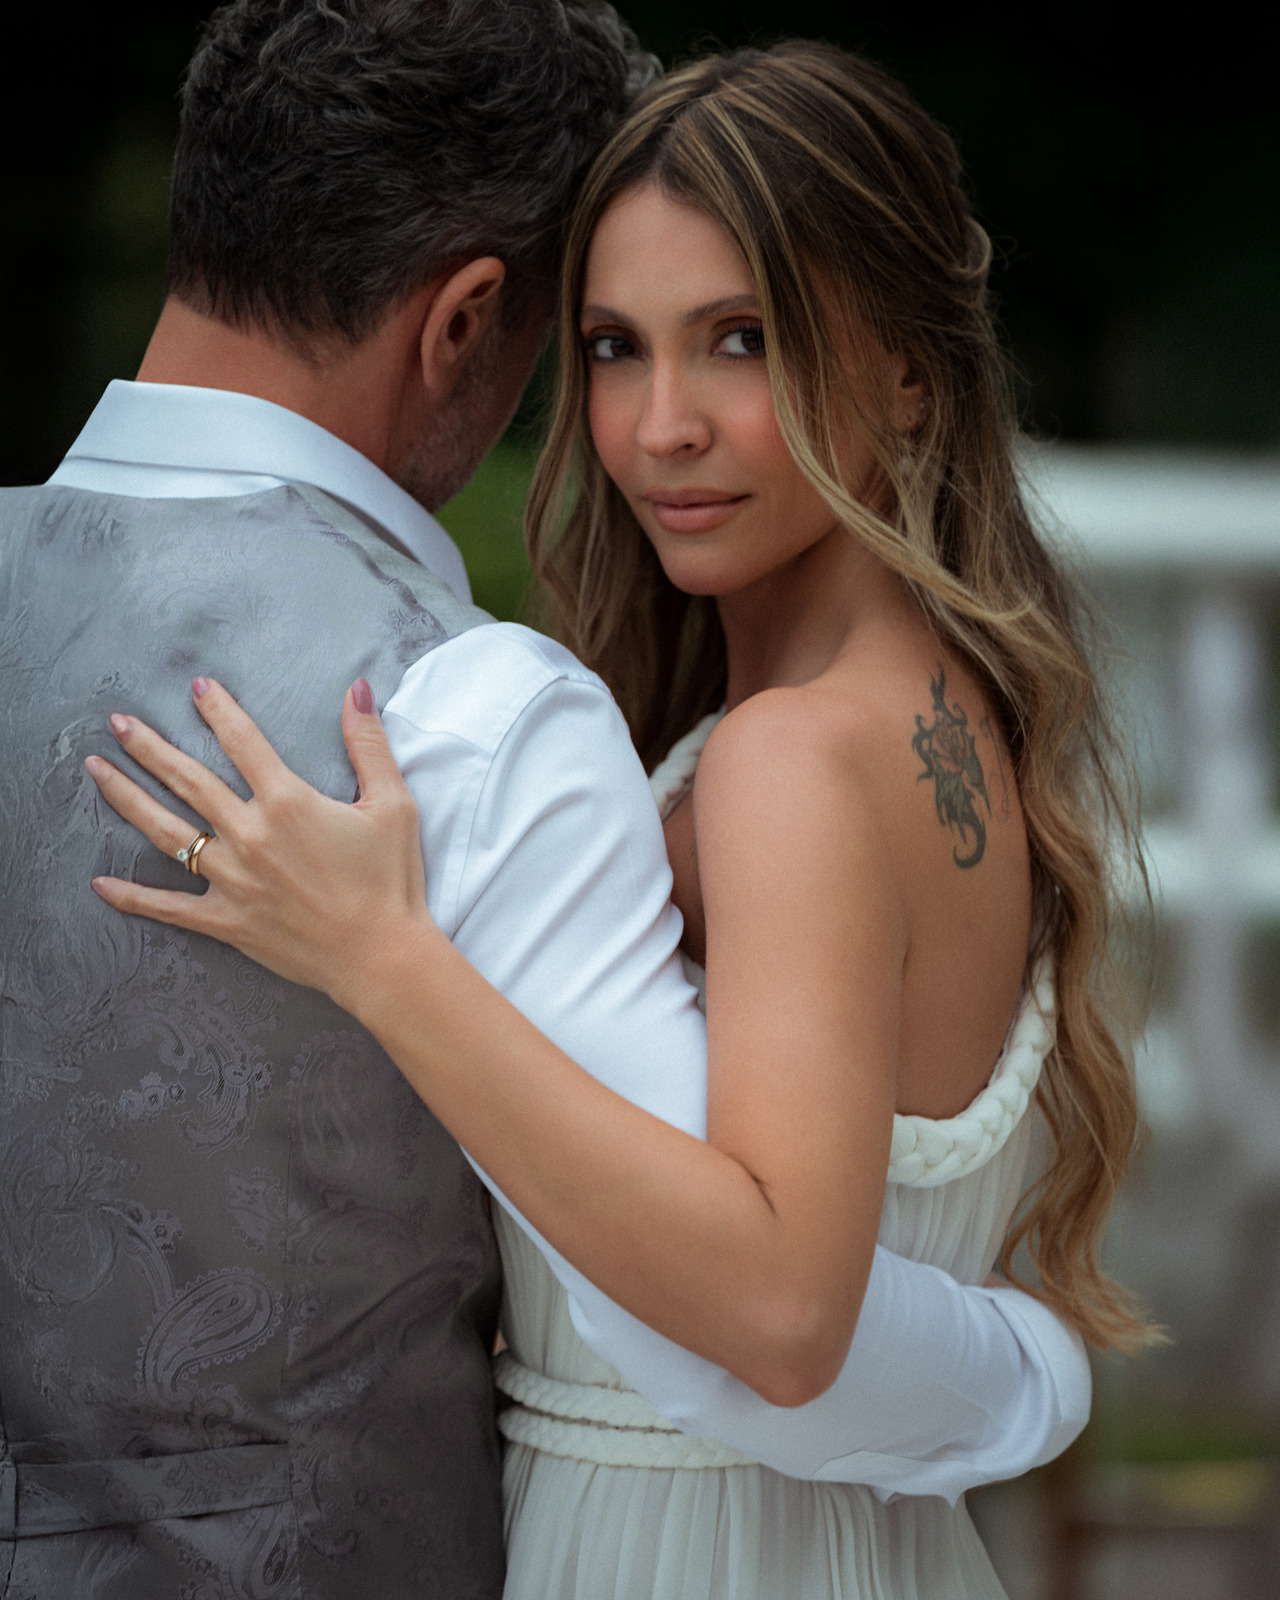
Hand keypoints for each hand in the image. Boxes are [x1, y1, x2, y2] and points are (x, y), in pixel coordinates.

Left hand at [86, 677, 436, 1011]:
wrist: (382, 955)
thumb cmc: (391, 880)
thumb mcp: (392, 803)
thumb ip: (368, 743)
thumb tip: (359, 690)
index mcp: (288, 802)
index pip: (243, 741)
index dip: (218, 709)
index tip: (197, 688)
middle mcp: (250, 835)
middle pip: (188, 780)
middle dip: (149, 746)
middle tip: (118, 722)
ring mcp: (233, 879)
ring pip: (166, 831)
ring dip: (126, 798)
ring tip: (97, 771)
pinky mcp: (227, 920)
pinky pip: (170, 907)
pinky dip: (134, 897)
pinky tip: (101, 884)